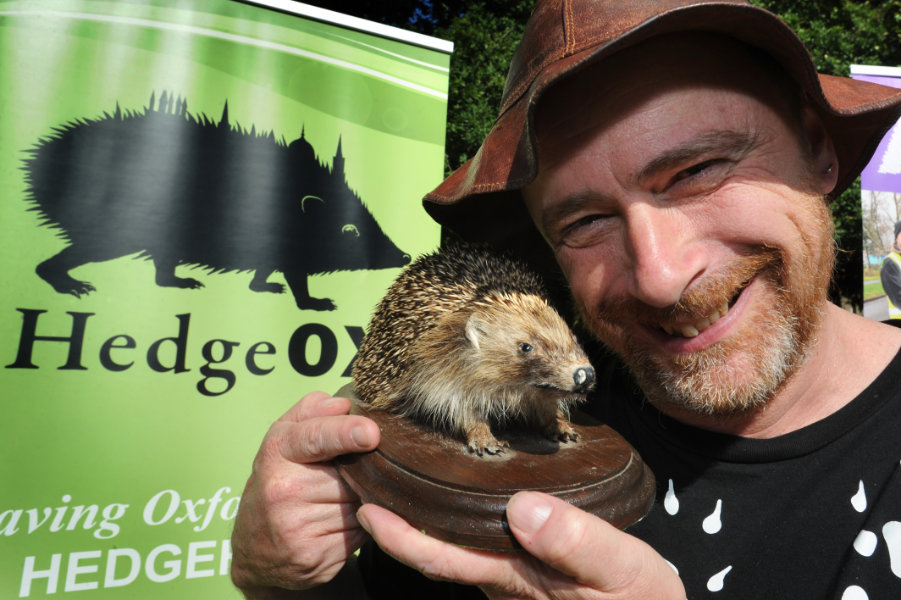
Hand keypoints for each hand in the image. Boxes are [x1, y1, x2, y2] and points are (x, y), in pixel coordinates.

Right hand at [230, 392, 380, 597]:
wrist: (255, 549)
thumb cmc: (278, 481)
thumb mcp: (283, 439)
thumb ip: (311, 413)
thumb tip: (343, 403)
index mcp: (277, 453)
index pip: (314, 438)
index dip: (345, 433)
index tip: (372, 433)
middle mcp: (283, 490)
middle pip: (349, 473)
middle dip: (358, 473)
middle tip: (342, 476)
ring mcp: (297, 528)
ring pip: (359, 503)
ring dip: (360, 500)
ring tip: (336, 501)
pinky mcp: (315, 557)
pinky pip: (361, 532)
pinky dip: (360, 525)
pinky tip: (339, 523)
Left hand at [357, 491, 683, 599]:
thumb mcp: (625, 572)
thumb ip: (578, 542)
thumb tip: (522, 507)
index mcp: (516, 578)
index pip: (443, 558)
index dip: (400, 536)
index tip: (368, 506)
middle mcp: (504, 577)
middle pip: (440, 547)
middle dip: (402, 517)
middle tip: (373, 472)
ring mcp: (514, 573)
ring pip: (458, 542)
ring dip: (427, 512)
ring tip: (405, 470)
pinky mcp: (529, 567)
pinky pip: (483, 539)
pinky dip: (460, 513)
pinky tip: (460, 487)